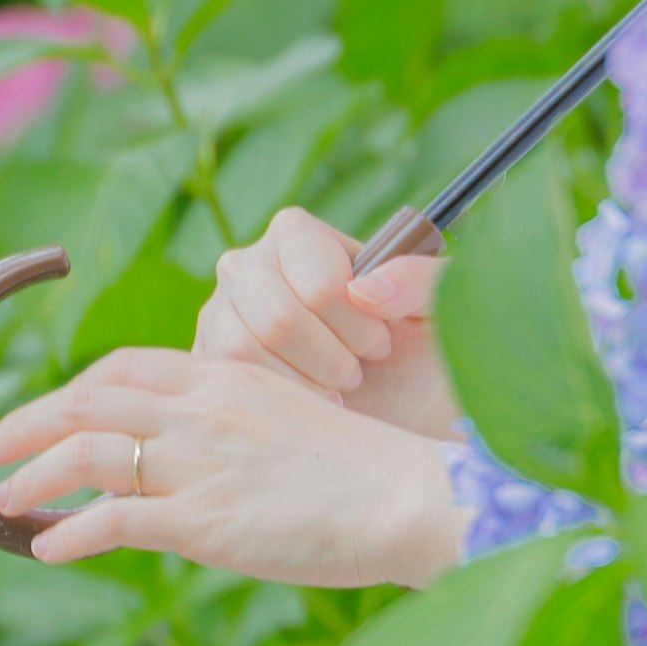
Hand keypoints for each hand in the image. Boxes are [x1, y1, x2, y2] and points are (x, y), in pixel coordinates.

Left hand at [0, 345, 464, 585]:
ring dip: (32, 475)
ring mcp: (199, 463)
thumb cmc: (368, 470)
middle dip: (29, 420)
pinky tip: (48, 549)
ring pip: (88, 454)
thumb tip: (195, 454)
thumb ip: (237, 425)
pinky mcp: (202, 520)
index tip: (47, 406)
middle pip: (90, 400)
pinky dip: (69, 533)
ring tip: (1, 498)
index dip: (74, 388)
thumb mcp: (293, 421)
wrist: (406, 498)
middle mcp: (202, 411)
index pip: (125, 367)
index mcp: (225, 378)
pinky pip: (113, 520)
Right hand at [194, 208, 457, 437]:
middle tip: (358, 372)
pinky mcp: (206, 360)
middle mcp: (246, 264)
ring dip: (304, 383)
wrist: (392, 411)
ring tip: (335, 389)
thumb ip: (424, 281)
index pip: (319, 283)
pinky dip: (277, 402)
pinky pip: (227, 383)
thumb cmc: (418, 352)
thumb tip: (368, 290)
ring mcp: (218, 312)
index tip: (381, 343)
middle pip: (279, 320)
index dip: (358, 324)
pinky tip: (306, 407)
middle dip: (332, 360)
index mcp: (296, 234)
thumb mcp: (440, 311)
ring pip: (246, 353)